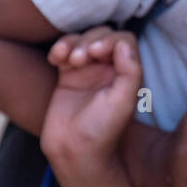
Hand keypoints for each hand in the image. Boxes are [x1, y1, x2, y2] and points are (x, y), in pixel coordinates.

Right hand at [40, 27, 141, 179]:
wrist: (74, 150)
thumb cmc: (103, 130)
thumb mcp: (123, 101)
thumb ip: (130, 71)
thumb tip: (123, 42)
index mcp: (127, 74)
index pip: (124, 41)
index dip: (111, 40)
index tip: (97, 52)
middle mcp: (110, 70)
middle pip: (102, 36)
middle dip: (90, 40)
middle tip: (81, 59)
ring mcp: (87, 71)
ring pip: (82, 40)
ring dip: (73, 42)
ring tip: (69, 60)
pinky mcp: (67, 75)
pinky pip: (64, 50)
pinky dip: (59, 48)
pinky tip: (56, 59)